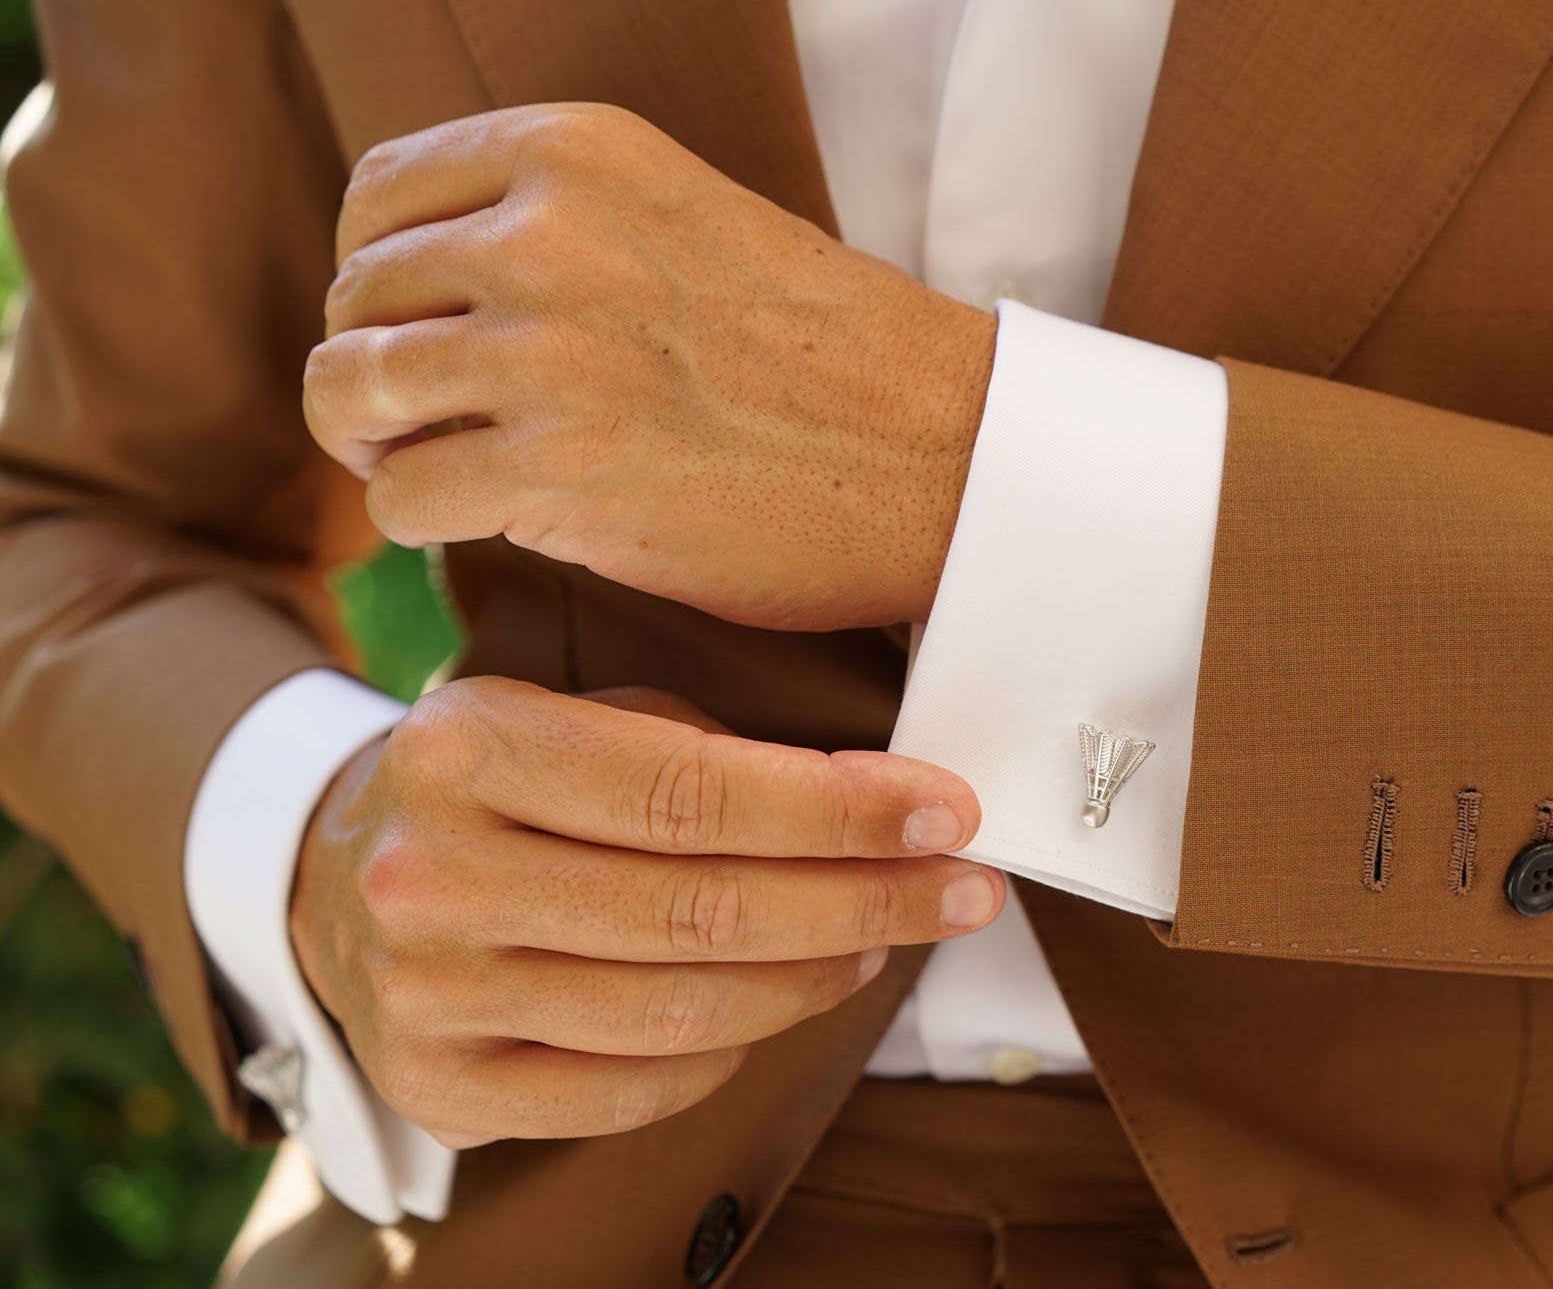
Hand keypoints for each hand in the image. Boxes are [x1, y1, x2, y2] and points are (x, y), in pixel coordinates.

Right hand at [288, 676, 999, 1147]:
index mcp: (470, 745)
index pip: (695, 792)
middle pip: (702, 910)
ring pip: (680, 1011)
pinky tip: (782, 1002)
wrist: (338, 874)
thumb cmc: (502, 785)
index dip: (839, 811)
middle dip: (864, 900)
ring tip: (880, 940)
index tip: (944, 813)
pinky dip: (732, 1051)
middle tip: (959, 890)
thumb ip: (700, 751)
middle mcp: (435, 870)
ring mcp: (429, 990)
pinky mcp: (440, 1084)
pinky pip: (632, 1091)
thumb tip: (878, 804)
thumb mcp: (573, 715)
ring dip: (814, 979)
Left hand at [304, 102, 997, 630]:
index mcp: (577, 153)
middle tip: (432, 421)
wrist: (940, 453)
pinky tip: (481, 522)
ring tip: (438, 469)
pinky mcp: (556, 472)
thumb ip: (560, 224)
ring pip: (349, 392)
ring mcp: (546, 355)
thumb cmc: (831, 353)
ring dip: (379, 446)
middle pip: (356, 300)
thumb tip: (432, 286)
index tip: (420, 330)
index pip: (378, 198)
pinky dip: (420, 522)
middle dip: (376, 370)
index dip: (379, 276)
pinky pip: (400, 498)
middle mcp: (546, 236)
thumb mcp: (685, 219)